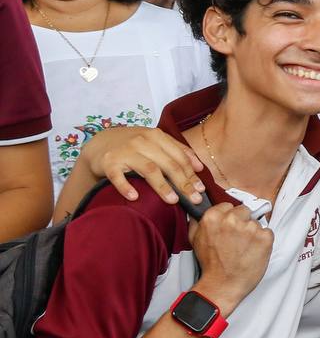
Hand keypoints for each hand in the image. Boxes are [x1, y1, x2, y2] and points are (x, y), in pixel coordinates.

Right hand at [82, 126, 203, 205]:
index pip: (179, 157)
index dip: (192, 174)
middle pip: (168, 164)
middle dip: (184, 183)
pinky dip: (126, 187)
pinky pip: (118, 176)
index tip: (201, 189)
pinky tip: (134, 197)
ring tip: (173, 201)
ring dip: (162, 186)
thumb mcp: (155, 141)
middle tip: (194, 199)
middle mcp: (142, 141)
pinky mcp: (109, 162)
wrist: (100, 142)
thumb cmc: (133, 145)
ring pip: (149, 170)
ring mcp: (125, 151)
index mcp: (157, 136)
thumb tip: (199, 167)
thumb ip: (177, 151)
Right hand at [188, 203, 272, 314]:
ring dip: (253, 233)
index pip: (228, 206)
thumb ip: (197, 221)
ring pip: (256, 223)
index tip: (229, 228)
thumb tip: (197, 209)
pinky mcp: (265, 237)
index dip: (229, 217)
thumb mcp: (195, 240)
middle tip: (238, 239)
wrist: (223, 285)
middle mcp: (232, 219)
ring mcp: (250, 228)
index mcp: (213, 217)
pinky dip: (263, 241)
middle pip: (244, 211)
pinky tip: (254, 252)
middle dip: (242, 222)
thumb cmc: (210, 265)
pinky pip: (268, 233)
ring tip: (244, 248)